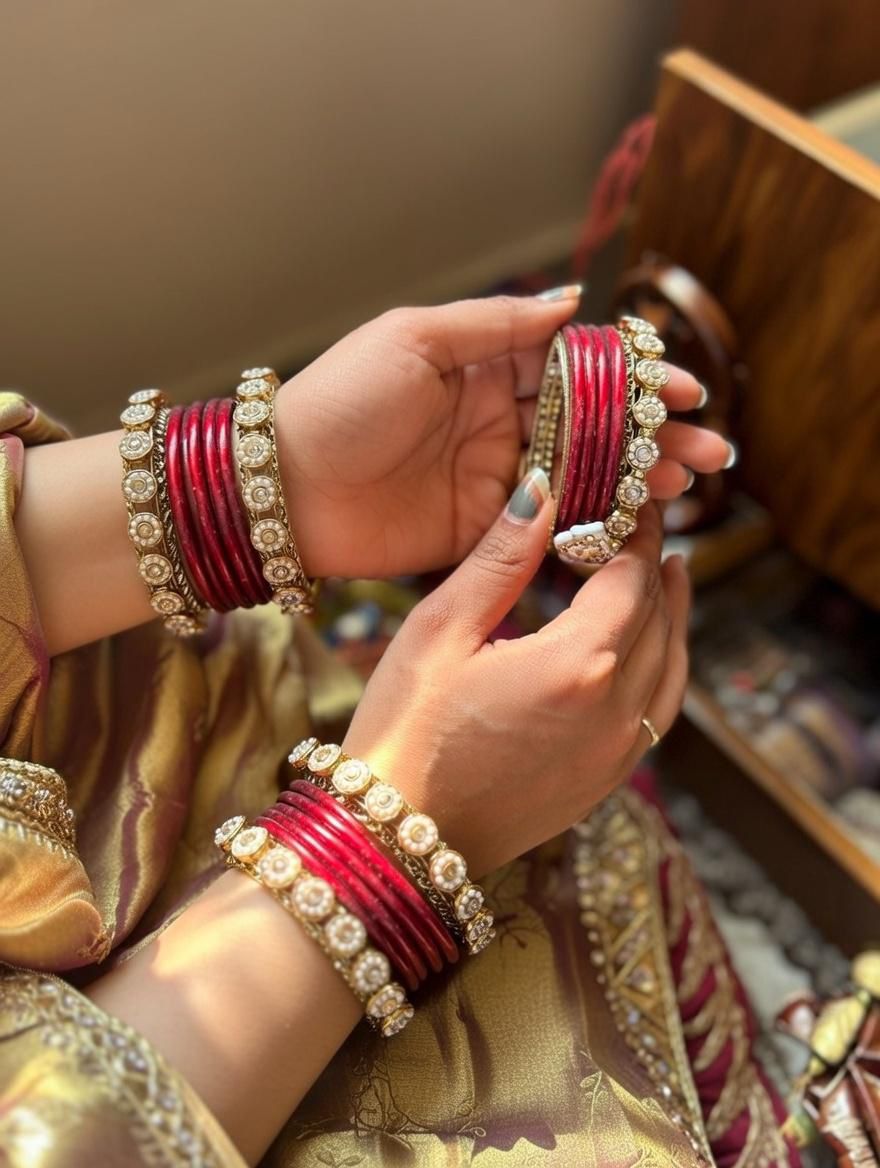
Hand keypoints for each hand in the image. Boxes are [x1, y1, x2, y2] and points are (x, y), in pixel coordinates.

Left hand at [274, 294, 729, 578]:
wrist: (284, 487)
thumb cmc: (341, 400)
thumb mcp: (415, 339)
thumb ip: (497, 325)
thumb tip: (573, 301)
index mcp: (484, 365)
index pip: (576, 368)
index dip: (632, 380)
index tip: (681, 391)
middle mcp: (497, 418)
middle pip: (593, 425)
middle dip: (652, 436)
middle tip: (709, 449)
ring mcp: (494, 475)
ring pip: (582, 475)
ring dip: (638, 479)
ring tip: (690, 485)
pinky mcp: (482, 528)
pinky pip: (548, 524)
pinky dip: (593, 522)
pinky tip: (638, 522)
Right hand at [342, 476, 691, 875]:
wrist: (398, 839)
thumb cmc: (406, 729)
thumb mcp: (441, 630)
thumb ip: (501, 559)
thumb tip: (542, 492)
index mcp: (577, 663)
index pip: (630, 578)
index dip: (636, 534)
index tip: (633, 504)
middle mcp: (614, 711)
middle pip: (657, 620)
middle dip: (654, 570)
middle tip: (649, 530)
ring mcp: (616, 754)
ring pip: (671, 670)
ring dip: (674, 619)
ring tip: (671, 579)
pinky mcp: (604, 784)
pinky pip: (657, 715)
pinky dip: (666, 670)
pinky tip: (650, 653)